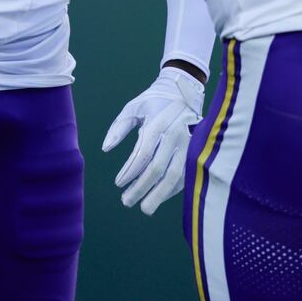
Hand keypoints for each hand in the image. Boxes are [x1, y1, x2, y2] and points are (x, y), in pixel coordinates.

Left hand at [102, 65, 204, 215]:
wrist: (186, 92)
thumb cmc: (155, 100)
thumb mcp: (134, 107)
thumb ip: (119, 126)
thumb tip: (106, 148)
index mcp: (158, 124)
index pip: (142, 154)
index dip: (129, 171)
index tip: (118, 183)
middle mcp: (174, 135)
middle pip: (157, 168)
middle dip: (141, 188)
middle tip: (126, 201)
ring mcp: (188, 145)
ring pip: (174, 176)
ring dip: (159, 195)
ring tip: (145, 208)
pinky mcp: (196, 152)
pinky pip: (185, 175)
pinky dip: (172, 189)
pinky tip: (159, 197)